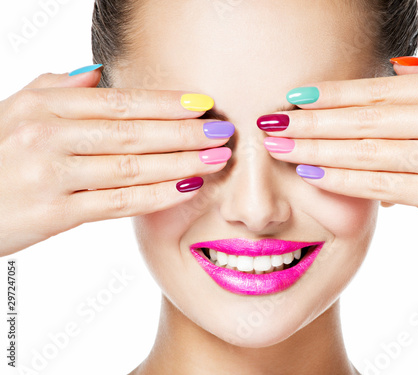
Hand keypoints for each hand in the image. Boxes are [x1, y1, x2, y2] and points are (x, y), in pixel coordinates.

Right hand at [0, 66, 232, 255]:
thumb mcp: (17, 109)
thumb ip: (58, 89)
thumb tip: (99, 73)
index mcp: (45, 105)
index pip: (120, 101)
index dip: (166, 102)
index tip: (202, 103)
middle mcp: (49, 135)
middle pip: (133, 131)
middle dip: (184, 132)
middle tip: (222, 131)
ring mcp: (52, 175)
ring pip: (132, 167)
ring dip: (181, 162)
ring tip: (215, 159)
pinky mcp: (54, 214)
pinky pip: (117, 203)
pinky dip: (156, 196)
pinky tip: (185, 188)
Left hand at [259, 55, 417, 236]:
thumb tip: (392, 68)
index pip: (376, 89)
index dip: (331, 93)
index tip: (294, 97)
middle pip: (362, 118)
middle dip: (311, 121)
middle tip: (272, 123)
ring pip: (365, 151)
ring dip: (316, 149)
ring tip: (281, 147)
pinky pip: (380, 184)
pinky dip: (342, 179)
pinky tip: (312, 173)